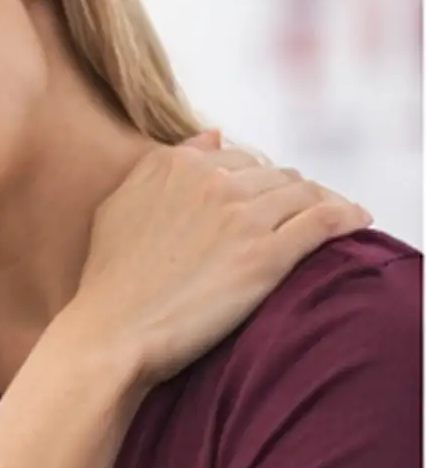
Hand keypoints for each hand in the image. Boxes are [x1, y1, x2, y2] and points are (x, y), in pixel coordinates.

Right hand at [58, 131, 371, 388]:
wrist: (111, 333)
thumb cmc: (109, 278)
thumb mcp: (120, 205)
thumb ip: (163, 164)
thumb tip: (215, 135)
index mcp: (174, 165)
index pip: (238, 158)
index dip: (256, 180)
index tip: (267, 201)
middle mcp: (209, 182)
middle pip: (274, 174)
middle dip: (289, 192)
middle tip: (299, 216)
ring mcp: (238, 217)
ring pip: (302, 193)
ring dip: (322, 201)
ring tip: (336, 217)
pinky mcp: (264, 257)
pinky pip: (322, 222)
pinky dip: (346, 217)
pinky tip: (358, 221)